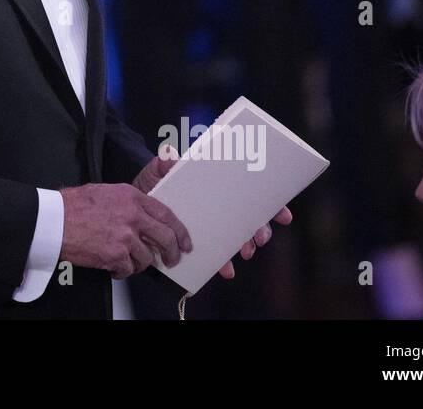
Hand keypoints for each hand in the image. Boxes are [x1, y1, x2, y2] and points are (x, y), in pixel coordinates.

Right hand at [59, 183, 191, 278]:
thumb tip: (142, 217)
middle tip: (172, 259)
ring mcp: (125, 237)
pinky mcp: (115, 255)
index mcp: (131, 197)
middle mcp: (132, 216)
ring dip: (139, 263)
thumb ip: (128, 202)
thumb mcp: (106, 192)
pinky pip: (128, 269)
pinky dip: (122, 271)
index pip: (166, 214)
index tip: (184, 240)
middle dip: (172, 252)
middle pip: (165, 237)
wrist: (54, 221)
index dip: (179, 230)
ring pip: (147, 258)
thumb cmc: (74, 206)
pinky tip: (112, 266)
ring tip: (126, 261)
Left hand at [136, 151, 293, 279]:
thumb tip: (170, 153)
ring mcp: (213, 223)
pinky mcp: (202, 239)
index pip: (253, 192)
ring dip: (246, 246)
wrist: (140, 198)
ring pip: (240, 237)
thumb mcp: (159, 167)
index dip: (273, 204)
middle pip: (253, 218)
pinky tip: (226, 269)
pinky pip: (219, 253)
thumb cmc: (156, 178)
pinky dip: (224, 262)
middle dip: (262, 230)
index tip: (283, 215)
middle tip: (259, 238)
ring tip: (245, 252)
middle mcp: (221, 206)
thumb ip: (165, 160)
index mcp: (219, 186)